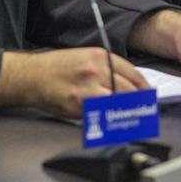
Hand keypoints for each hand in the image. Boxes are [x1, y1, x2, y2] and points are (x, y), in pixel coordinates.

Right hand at [0, 48, 147, 117]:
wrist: (31, 76)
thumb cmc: (56, 69)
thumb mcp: (84, 58)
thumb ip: (106, 69)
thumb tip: (126, 85)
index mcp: (101, 56)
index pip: (133, 73)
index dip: (145, 89)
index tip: (149, 98)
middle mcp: (98, 69)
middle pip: (131, 89)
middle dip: (141, 104)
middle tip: (146, 114)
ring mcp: (90, 86)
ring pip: (120, 103)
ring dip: (128, 114)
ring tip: (134, 122)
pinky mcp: (80, 103)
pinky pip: (102, 115)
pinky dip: (110, 121)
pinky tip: (114, 125)